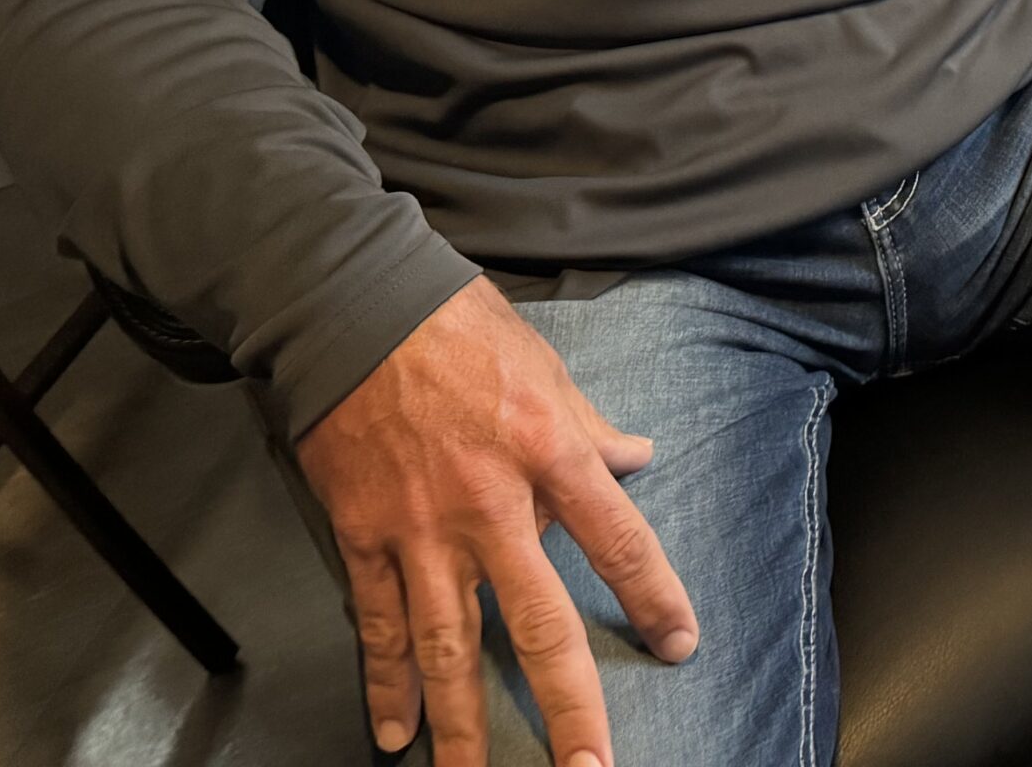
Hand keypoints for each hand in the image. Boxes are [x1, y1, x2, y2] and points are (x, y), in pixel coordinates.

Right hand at [294, 276, 697, 766]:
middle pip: (539, 622)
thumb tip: (636, 457)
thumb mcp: (545, 366)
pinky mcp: (364, 535)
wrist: (354, 306)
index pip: (618, 538)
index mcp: (547, 449)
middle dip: (568, 704)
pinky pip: (378, 625)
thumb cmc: (456, 326)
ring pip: (450, 646)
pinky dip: (387, 683)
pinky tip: (398, 731)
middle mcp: (490, 501)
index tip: (677, 643)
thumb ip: (590, 426)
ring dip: (466, 725)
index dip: (653, 596)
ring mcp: (421, 527)